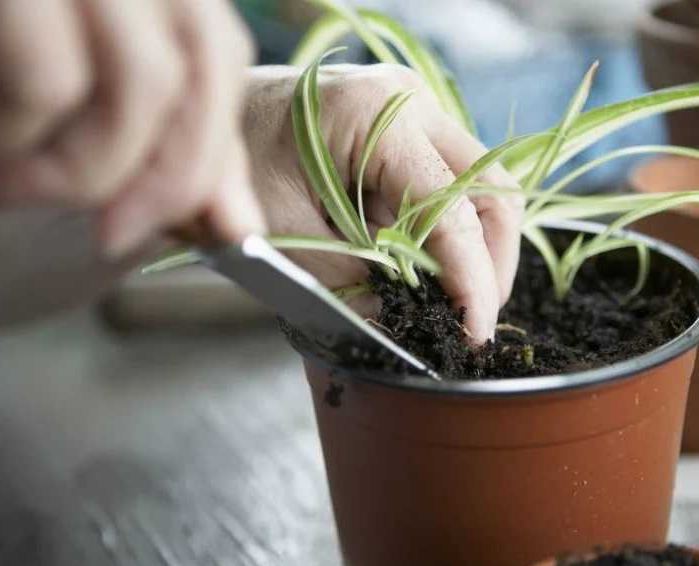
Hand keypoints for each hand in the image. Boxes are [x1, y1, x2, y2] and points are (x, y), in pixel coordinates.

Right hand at [0, 0, 263, 257]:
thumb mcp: (59, 92)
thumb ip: (152, 143)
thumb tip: (232, 220)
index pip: (216, 48)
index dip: (219, 145)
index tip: (220, 229)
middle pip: (201, 58)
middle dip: (169, 173)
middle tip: (114, 235)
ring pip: (139, 79)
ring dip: (76, 162)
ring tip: (6, 173)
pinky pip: (45, 78)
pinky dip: (3, 124)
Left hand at [242, 64, 523, 342]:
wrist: (206, 114)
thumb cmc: (232, 160)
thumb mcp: (282, 231)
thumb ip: (348, 280)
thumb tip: (402, 319)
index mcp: (376, 114)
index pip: (451, 209)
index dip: (471, 279)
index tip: (473, 332)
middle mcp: (410, 100)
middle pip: (492, 189)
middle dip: (491, 263)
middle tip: (472, 319)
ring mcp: (414, 109)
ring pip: (480, 188)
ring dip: (473, 248)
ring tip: (450, 299)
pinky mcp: (408, 129)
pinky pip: (451, 185)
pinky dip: (448, 232)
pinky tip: (426, 268)